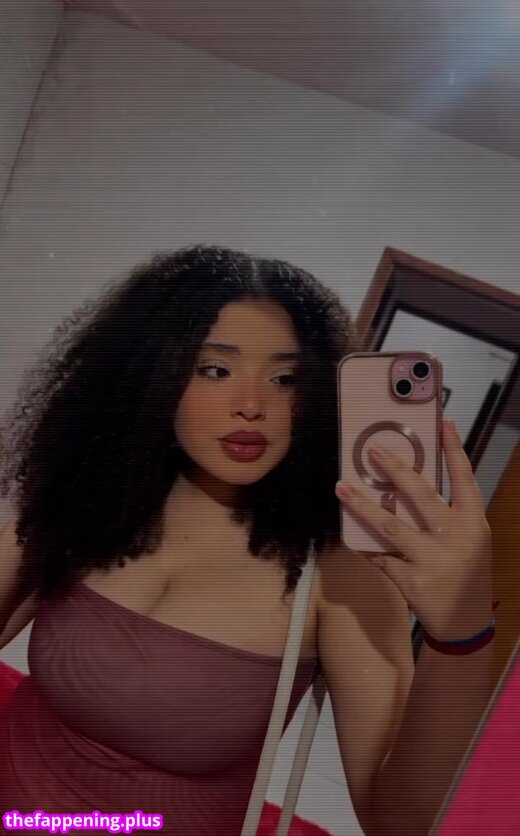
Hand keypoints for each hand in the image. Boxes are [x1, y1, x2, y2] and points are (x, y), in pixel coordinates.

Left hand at [335, 418, 493, 641]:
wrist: (466, 622)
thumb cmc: (466, 571)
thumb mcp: (472, 539)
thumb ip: (449, 511)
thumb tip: (413, 478)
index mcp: (474, 523)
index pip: (465, 478)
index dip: (455, 449)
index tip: (445, 423)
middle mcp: (454, 538)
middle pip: (420, 495)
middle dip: (394, 470)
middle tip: (373, 451)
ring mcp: (431, 560)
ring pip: (390, 526)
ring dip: (362, 505)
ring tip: (342, 486)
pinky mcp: (410, 581)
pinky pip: (379, 556)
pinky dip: (364, 545)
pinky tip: (350, 535)